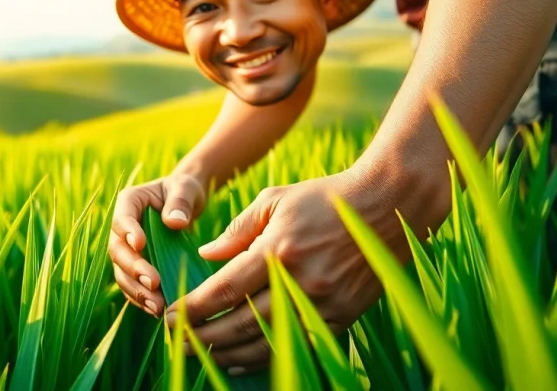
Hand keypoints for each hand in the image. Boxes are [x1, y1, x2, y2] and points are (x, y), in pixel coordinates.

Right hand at [109, 173, 208, 316]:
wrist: (185, 204)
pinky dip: (142, 298)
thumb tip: (175, 222)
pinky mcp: (135, 267)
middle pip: (118, 250)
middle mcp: (121, 228)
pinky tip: (157, 310)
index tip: (140, 244)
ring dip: (137, 290)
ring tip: (157, 305)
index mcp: (129, 202)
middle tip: (154, 282)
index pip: (121, 218)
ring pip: (122, 273)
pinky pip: (132, 285)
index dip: (128, 232)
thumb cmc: (184, 191)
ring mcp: (127, 250)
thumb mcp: (186, 189)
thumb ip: (180, 201)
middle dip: (134, 268)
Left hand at [165, 167, 437, 372]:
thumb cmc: (324, 198)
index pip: (224, 290)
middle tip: (175, 342)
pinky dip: (265, 356)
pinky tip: (242, 359)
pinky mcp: (342, 316)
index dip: (194, 308)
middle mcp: (299, 282)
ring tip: (202, 355)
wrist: (387, 206)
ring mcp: (323, 304)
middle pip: (240, 322)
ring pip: (267, 341)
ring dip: (229, 353)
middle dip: (203, 336)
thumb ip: (237, 231)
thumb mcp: (274, 200)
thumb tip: (206, 257)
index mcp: (277, 250)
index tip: (170, 316)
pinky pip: (297, 345)